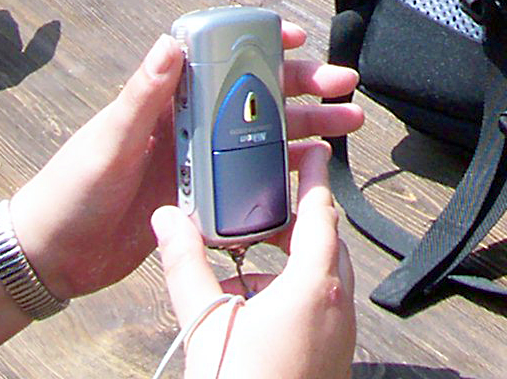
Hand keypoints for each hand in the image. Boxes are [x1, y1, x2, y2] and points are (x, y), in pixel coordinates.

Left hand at [10, 25, 361, 302]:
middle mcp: (189, 124)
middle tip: (344, 88)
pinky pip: (252, 183)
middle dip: (305, 88)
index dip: (261, 42)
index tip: (298, 37)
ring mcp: (198, 162)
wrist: (52, 256)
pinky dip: (284, 178)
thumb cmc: (69, 191)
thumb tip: (169, 43)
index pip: (221, 57)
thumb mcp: (108, 141)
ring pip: (264, 138)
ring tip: (346, 127)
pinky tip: (313, 177)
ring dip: (306, 129)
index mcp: (167, 100)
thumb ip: (141, 95)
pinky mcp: (202, 198)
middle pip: (257, 97)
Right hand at [152, 150, 355, 378]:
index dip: (314, 177)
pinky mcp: (334, 358)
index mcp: (313, 284)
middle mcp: (337, 304)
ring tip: (246, 270)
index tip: (313, 150)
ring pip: (323, 279)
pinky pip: (320, 310)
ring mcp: (340, 334)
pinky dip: (294, 297)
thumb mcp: (205, 322)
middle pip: (325, 243)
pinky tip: (255, 314)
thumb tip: (166, 221)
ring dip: (291, 265)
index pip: (321, 212)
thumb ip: (186, 265)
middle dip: (296, 222)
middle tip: (264, 209)